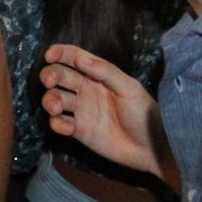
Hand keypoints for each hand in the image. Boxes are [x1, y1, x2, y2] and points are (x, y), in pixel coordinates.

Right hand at [40, 44, 173, 181]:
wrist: (152, 148)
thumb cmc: (145, 114)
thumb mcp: (130, 89)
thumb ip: (106, 72)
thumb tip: (79, 58)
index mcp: (98, 76)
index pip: (74, 58)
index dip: (60, 53)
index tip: (50, 56)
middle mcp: (85, 90)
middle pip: (59, 76)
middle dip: (50, 75)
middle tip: (50, 82)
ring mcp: (81, 110)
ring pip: (54, 98)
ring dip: (50, 100)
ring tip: (56, 108)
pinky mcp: (78, 130)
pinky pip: (59, 123)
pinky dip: (57, 123)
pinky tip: (67, 127)